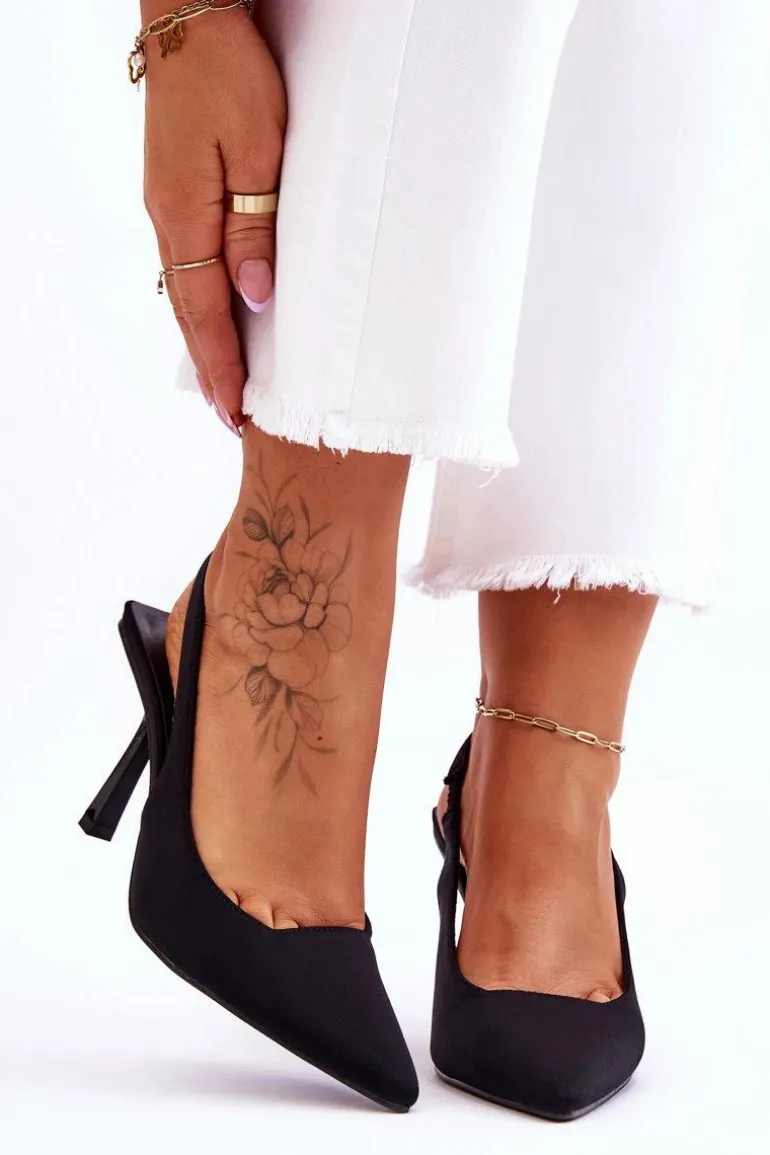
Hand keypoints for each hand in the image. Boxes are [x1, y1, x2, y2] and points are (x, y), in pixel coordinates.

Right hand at [142, 3, 285, 433]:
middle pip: (188, 312)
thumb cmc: (229, 74)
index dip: (222, 368)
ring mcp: (168, 203)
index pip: (204, 315)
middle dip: (211, 368)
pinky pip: (188, 262)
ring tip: (224, 381)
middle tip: (230, 416)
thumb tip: (255, 297)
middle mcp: (169, 219)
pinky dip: (200, 301)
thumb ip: (254, 227)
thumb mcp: (258, 150)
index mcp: (186, 217)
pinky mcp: (176, 188)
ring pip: (186, 290)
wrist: (190, 17)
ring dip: (205, 339)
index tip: (235, 413)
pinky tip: (213, 315)